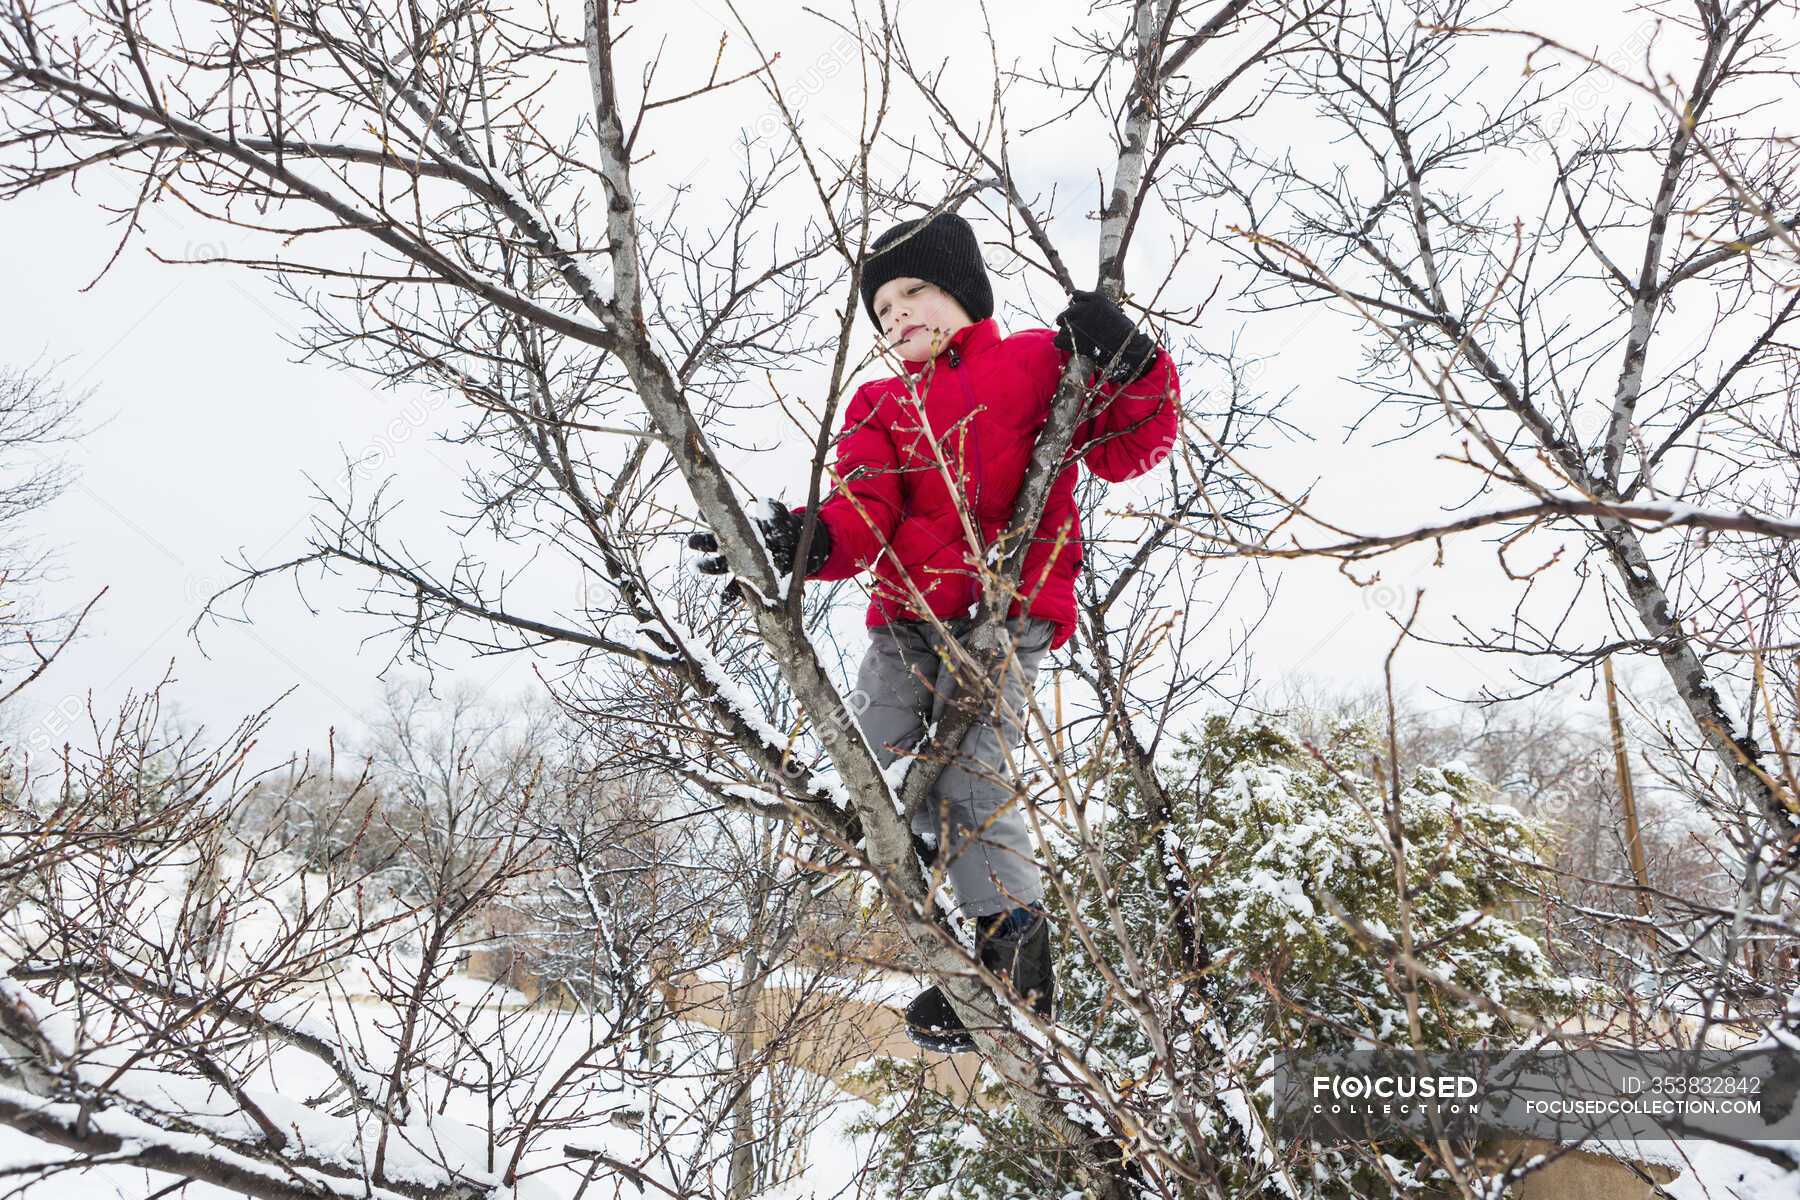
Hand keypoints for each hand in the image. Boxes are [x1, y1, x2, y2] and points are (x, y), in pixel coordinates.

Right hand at [683, 500, 831, 583]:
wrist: (792, 549)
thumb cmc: (781, 530)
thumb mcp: (779, 519)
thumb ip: (773, 511)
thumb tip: (765, 502)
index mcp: (735, 529)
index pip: (717, 522)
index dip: (706, 516)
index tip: (701, 512)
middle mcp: (730, 547)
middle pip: (710, 544)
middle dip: (700, 542)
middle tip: (692, 541)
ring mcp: (735, 564)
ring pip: (716, 566)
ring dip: (705, 566)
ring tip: (696, 566)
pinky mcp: (745, 580)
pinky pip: (733, 589)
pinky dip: (727, 595)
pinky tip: (723, 598)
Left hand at [1053, 289, 1158, 382]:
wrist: (1130, 348)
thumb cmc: (1124, 331)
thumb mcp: (1113, 311)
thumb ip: (1098, 307)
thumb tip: (1081, 306)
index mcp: (1096, 298)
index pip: (1076, 295)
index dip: (1075, 304)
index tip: (1075, 311)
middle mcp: (1085, 308)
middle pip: (1066, 312)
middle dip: (1065, 319)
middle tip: (1068, 326)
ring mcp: (1079, 324)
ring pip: (1062, 327)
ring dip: (1066, 333)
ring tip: (1074, 339)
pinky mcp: (1075, 340)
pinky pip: (1058, 339)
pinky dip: (1061, 343)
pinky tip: (1068, 345)